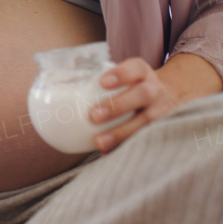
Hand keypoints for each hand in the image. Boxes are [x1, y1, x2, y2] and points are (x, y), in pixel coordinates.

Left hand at [87, 53, 222, 152]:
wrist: (173, 97)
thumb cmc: (133, 87)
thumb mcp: (127, 77)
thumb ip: (98, 81)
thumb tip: (49, 83)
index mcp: (143, 73)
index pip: (135, 68)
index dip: (121, 74)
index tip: (102, 81)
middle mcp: (156, 90)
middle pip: (142, 94)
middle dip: (118, 105)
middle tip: (93, 116)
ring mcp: (164, 111)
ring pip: (148, 121)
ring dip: (122, 132)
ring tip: (99, 142)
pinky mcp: (166, 130)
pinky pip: (149, 141)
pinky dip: (128, 148)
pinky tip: (108, 156)